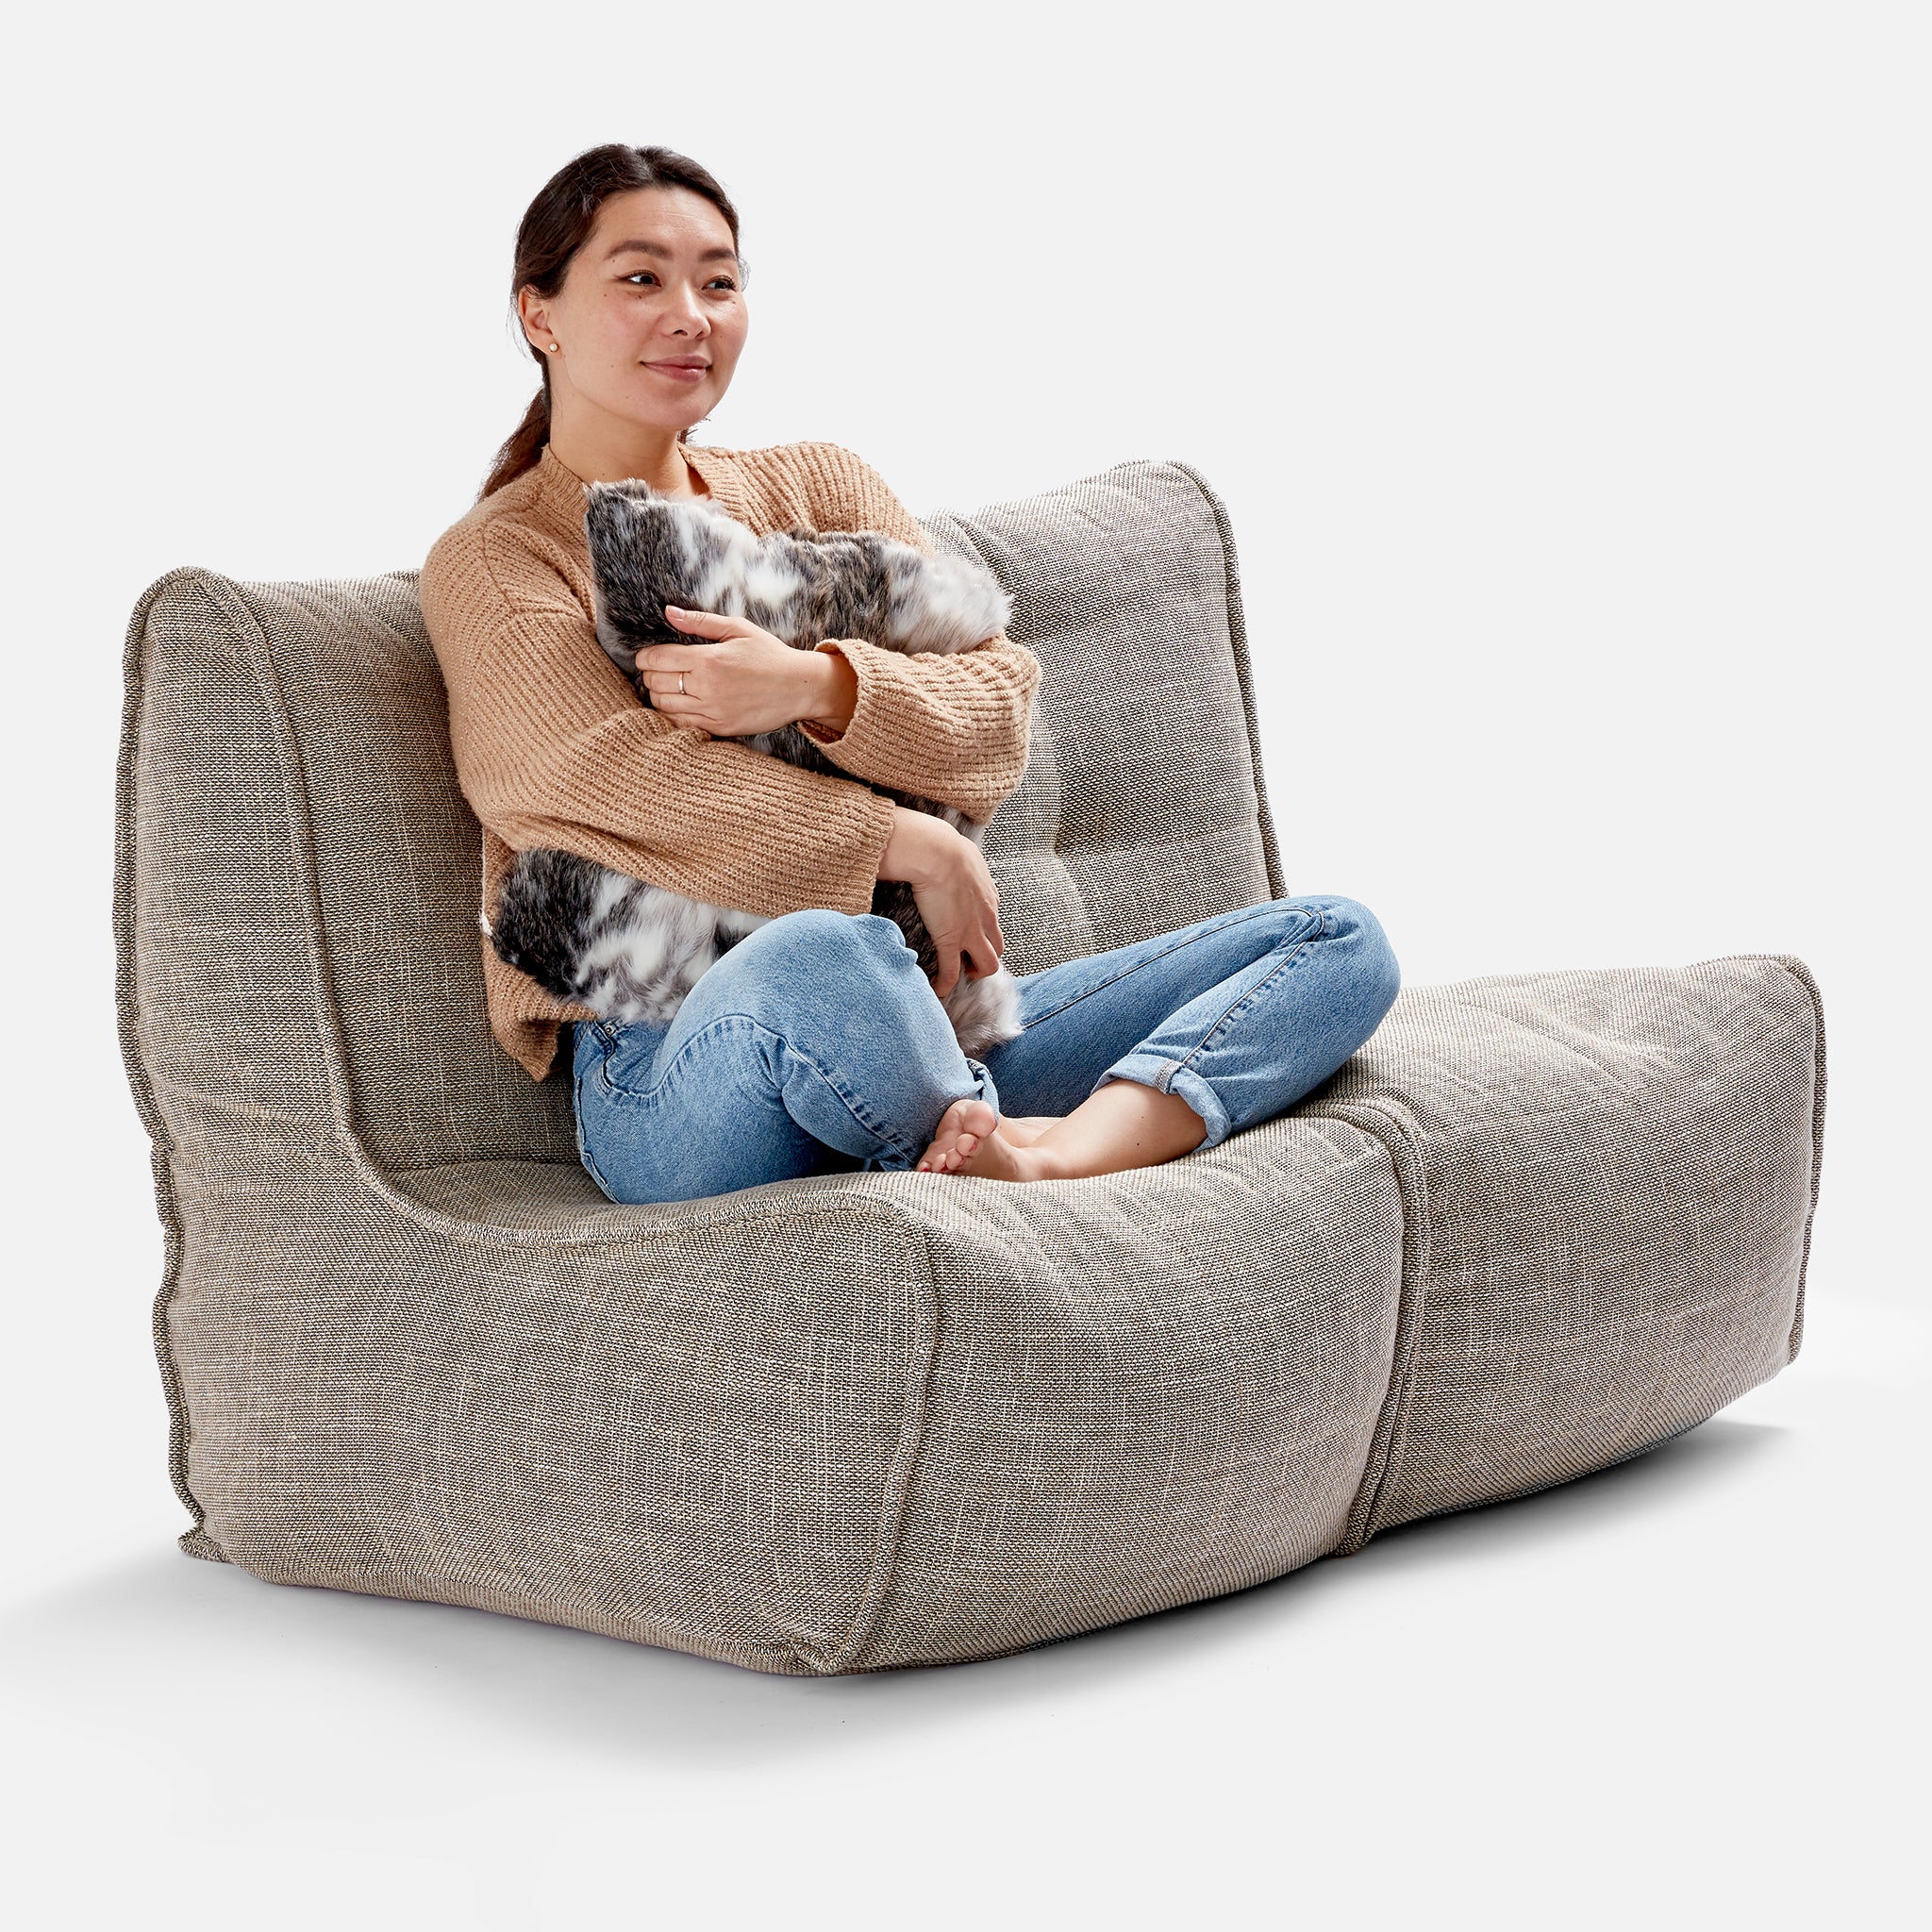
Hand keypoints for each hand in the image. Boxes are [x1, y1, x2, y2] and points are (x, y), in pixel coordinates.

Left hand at [635, 608, 856, 737]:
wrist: (799, 687)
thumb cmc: (769, 655)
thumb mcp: (738, 629)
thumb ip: (701, 621)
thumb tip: (669, 612)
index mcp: (708, 659)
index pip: (657, 659)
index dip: (644, 658)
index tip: (646, 657)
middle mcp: (707, 686)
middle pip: (656, 683)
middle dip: (650, 675)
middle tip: (658, 671)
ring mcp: (712, 710)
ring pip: (664, 706)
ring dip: (659, 695)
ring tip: (668, 687)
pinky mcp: (719, 727)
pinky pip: (681, 724)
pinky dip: (673, 714)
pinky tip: (680, 705)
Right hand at [878, 808, 1003, 998]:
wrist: (936, 850)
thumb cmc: (943, 845)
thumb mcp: (962, 853)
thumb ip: (963, 863)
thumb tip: (951, 858)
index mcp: (989, 897)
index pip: (993, 924)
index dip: (983, 935)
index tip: (968, 939)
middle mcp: (986, 917)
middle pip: (998, 948)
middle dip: (984, 959)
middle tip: (966, 962)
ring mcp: (970, 931)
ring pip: (987, 965)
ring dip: (973, 972)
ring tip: (955, 974)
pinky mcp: (951, 939)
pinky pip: (952, 971)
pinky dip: (945, 984)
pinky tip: (936, 989)